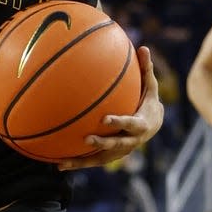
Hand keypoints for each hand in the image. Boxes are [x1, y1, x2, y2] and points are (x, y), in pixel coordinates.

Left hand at [58, 46, 163, 170]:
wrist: (153, 125)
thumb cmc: (147, 101)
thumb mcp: (150, 87)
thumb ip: (145, 69)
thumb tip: (143, 47)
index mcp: (141, 124)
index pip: (130, 124)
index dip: (118, 123)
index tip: (105, 119)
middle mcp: (131, 141)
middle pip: (117, 145)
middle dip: (102, 143)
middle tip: (87, 139)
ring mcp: (120, 151)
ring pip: (101, 159)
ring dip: (83, 161)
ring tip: (64, 163)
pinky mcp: (110, 157)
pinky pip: (92, 162)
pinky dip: (77, 163)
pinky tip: (58, 165)